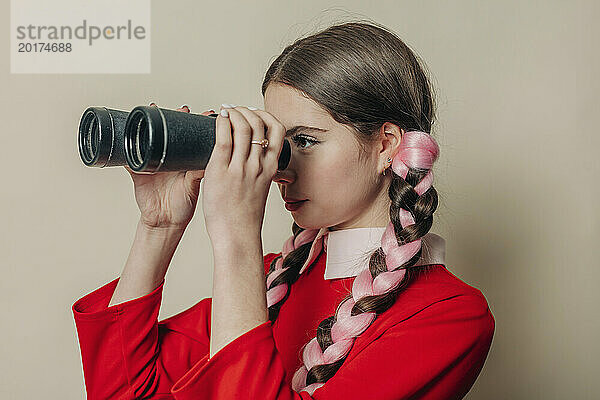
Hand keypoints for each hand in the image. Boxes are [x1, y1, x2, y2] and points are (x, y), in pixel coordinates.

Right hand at [125, 103, 214, 230]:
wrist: (166, 221)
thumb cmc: (183, 204)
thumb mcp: (194, 185)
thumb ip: (199, 172)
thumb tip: (211, 157)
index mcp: (185, 159)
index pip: (192, 136)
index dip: (198, 124)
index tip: (207, 112)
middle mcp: (169, 157)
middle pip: (170, 131)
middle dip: (175, 116)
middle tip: (183, 107)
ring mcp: (152, 162)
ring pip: (149, 138)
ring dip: (150, 123)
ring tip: (155, 107)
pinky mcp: (137, 171)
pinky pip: (128, 158)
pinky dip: (126, 149)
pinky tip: (125, 135)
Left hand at [201, 105, 285, 246]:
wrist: (238, 236)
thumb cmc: (245, 217)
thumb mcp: (259, 189)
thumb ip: (257, 173)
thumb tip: (248, 161)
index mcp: (269, 168)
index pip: (276, 130)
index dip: (265, 115)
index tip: (253, 113)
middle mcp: (258, 165)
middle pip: (259, 124)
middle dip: (246, 110)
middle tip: (234, 109)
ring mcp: (241, 168)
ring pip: (243, 127)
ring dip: (233, 112)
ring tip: (224, 111)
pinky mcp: (222, 173)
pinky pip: (224, 140)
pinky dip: (221, 123)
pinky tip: (216, 119)